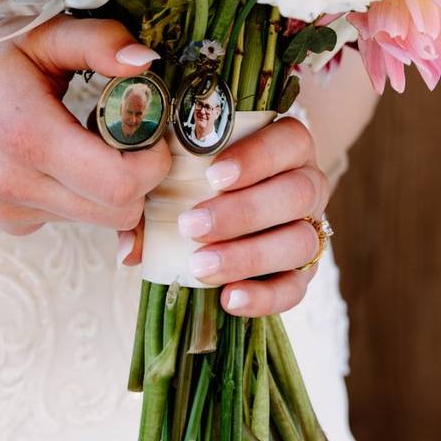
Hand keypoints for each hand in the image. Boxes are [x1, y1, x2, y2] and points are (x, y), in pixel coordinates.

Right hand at [0, 15, 170, 234]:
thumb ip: (99, 42)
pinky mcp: (14, 224)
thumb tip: (146, 64)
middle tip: (128, 137)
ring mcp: (13, 211)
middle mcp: (17, 185)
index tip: (150, 130)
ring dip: (112, 188)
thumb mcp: (42, 37)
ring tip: (89, 145)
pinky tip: (64, 164)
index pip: (118, 183)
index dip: (151, 162)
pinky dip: (84, 197)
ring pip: (101, 220)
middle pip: (118, 211)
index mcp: (28, 136)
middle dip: (140, 178)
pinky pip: (75, 220)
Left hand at [120, 117, 329, 317]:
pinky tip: (228, 299)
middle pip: (297, 193)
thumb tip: (130, 251)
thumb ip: (151, 201)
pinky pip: (295, 288)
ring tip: (201, 266)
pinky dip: (263, 297)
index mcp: (286, 147)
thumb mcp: (174, 178)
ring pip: (300, 241)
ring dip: (249, 255)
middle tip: (192, 227)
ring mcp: (309, 230)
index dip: (256, 157)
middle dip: (243, 212)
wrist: (221, 216)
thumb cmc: (197, 184)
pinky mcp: (303, 271)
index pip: (288, 141)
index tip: (213, 177)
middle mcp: (307, 185)